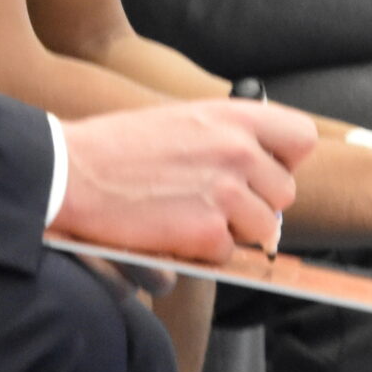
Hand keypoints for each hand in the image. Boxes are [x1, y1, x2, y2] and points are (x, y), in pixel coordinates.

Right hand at [53, 100, 317, 264]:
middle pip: (285, 194)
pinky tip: (172, 230)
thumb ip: (228, 137)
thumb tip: (262, 168)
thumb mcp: (183, 119)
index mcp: (233, 117)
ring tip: (190, 215)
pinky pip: (227, 253)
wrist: (71, 172)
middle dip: (256, 204)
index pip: (301, 138)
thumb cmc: (119, 147)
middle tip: (215, 202)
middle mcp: (237, 150)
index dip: (284, 159)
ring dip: (232, 231)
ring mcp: (226, 192)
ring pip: (263, 229)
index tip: (263, 170)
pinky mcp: (206, 231)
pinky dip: (202, 251)